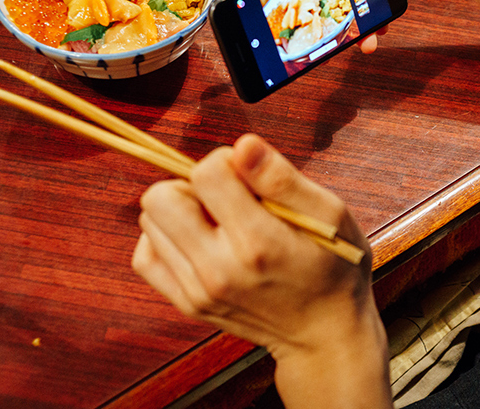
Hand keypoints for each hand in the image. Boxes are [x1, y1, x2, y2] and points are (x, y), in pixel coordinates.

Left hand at [132, 134, 391, 407]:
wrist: (324, 335)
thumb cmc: (334, 266)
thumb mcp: (329, 213)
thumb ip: (281, 178)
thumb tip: (242, 145)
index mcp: (258, 242)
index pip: (206, 173)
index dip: (226, 161)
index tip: (249, 176)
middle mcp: (219, 269)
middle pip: (161, 197)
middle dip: (192, 183)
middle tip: (227, 197)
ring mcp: (198, 291)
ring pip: (151, 222)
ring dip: (180, 209)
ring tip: (219, 220)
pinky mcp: (187, 304)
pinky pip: (145, 257)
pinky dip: (164, 238)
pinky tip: (197, 237)